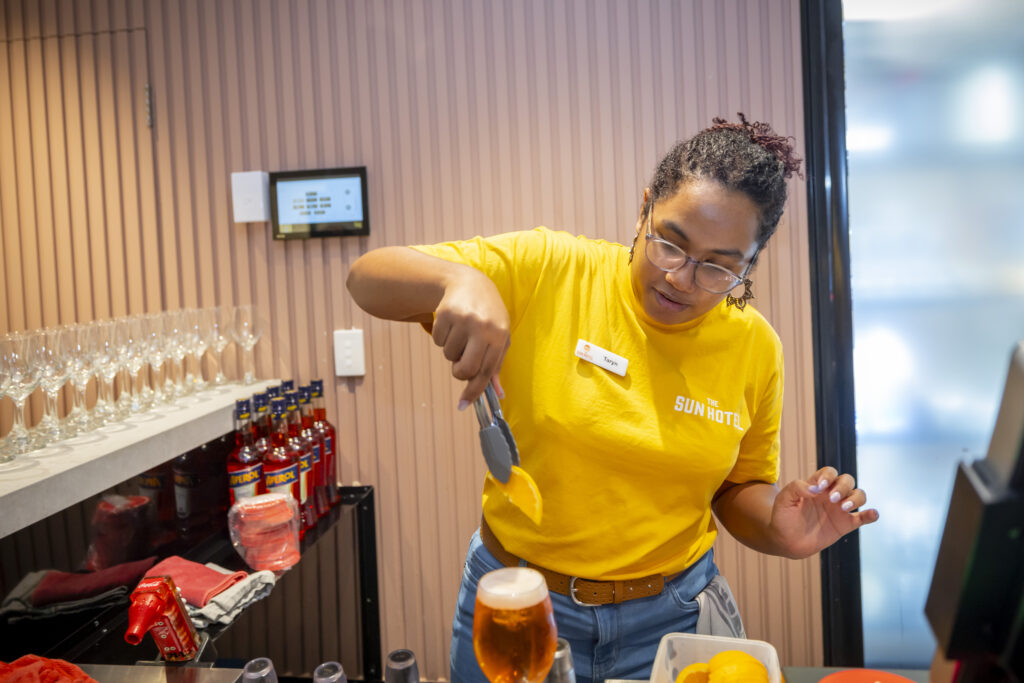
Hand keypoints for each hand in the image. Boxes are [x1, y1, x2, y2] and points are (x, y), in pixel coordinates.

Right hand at [431, 269, 510, 407]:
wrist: (469, 283)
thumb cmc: (488, 315)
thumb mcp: (499, 336)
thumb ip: (496, 365)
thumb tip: (497, 393)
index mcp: (500, 336)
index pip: (486, 372)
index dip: (474, 391)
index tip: (463, 405)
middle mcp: (483, 328)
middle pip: (464, 369)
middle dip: (459, 372)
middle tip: (460, 362)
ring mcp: (463, 319)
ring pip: (448, 355)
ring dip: (452, 349)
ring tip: (461, 333)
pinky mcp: (445, 313)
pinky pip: (438, 340)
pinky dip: (442, 337)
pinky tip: (452, 324)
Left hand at [769, 467, 879, 558]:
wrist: (786, 541)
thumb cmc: (783, 517)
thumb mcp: (784, 499)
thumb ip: (796, 487)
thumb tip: (816, 489)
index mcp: (817, 486)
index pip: (830, 472)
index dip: (828, 476)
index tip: (819, 488)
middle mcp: (831, 495)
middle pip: (847, 480)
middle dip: (843, 487)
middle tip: (832, 500)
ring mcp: (840, 509)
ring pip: (859, 495)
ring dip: (856, 498)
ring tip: (844, 508)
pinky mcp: (845, 525)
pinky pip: (863, 517)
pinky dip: (871, 514)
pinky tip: (873, 514)